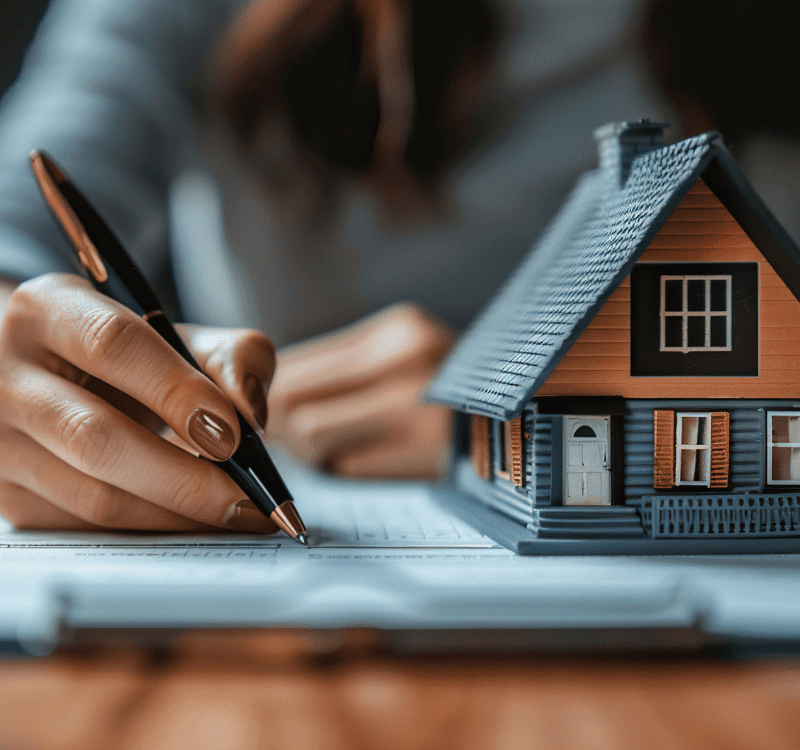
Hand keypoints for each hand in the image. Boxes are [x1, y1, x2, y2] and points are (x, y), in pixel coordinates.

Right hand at [0, 273, 277, 532]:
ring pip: (90, 494)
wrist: (53, 384)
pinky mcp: (3, 496)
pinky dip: (149, 532)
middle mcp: (0, 371)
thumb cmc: (130, 359)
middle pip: (95, 435)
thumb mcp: (180, 336)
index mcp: (43, 307)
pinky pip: (83, 529)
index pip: (111, 345)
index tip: (233, 433)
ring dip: (174, 514)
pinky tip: (192, 526)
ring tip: (234, 516)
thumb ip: (231, 356)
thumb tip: (249, 412)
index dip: (176, 391)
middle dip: (183, 474)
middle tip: (247, 497)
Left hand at [266, 303, 455, 478]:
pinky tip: (372, 461)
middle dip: (281, 427)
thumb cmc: (449, 396)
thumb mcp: (403, 359)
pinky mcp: (427, 449)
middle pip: (291, 398)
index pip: (293, 362)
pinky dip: (347, 470)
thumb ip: (342, 371)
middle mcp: (409, 356)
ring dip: (312, 453)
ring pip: (310, 434)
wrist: (532, 425)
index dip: (269, 396)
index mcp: (397, 329)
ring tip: (337, 451)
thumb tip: (267, 398)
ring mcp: (420, 402)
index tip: (266, 415)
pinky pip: (348, 467)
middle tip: (291, 442)